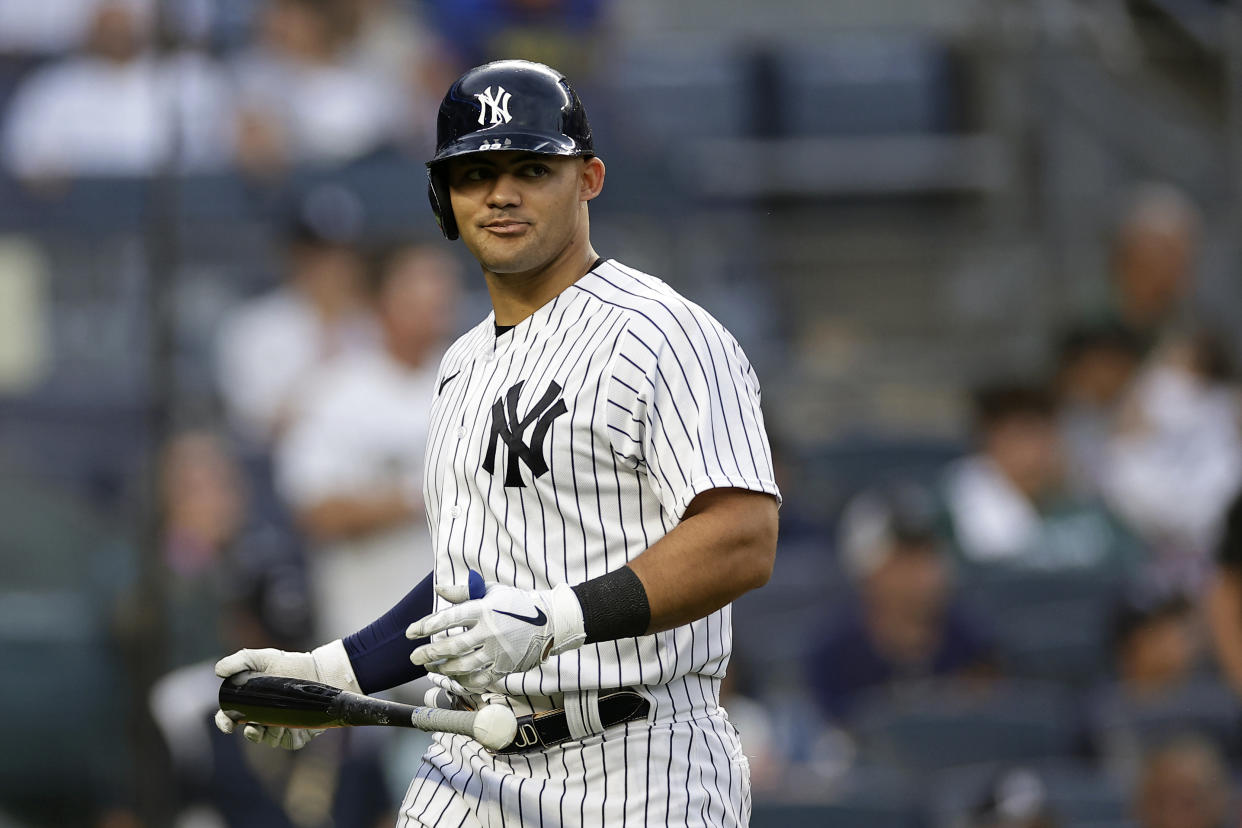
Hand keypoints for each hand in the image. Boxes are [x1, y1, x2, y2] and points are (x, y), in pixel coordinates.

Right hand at [213, 641, 359, 749]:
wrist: (319, 670)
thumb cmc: (289, 664)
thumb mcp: (264, 658)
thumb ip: (240, 661)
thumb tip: (218, 670)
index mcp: (250, 705)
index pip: (229, 718)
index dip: (225, 723)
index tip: (227, 725)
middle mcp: (262, 720)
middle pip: (250, 734)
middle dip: (251, 734)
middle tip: (254, 728)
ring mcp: (280, 728)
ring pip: (269, 740)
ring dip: (270, 735)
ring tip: (279, 722)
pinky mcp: (297, 734)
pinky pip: (289, 743)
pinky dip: (288, 737)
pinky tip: (292, 726)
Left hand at [407, 576, 584, 692]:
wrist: (552, 621)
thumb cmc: (517, 602)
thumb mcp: (493, 590)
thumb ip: (464, 591)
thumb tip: (439, 589)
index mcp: (485, 609)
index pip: (449, 618)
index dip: (426, 625)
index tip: (411, 632)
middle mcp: (490, 631)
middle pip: (452, 646)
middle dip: (429, 653)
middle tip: (414, 657)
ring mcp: (498, 651)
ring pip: (463, 666)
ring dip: (443, 668)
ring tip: (431, 668)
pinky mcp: (506, 666)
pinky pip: (479, 679)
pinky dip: (463, 681)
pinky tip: (453, 678)